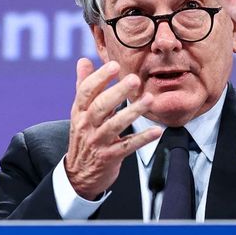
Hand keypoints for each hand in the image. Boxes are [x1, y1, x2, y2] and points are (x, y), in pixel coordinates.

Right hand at [64, 58, 162, 199]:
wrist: (78, 174)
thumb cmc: (84, 136)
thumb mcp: (79, 111)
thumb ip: (83, 85)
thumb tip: (83, 60)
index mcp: (80, 111)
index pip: (87, 91)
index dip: (100, 77)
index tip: (114, 65)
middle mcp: (87, 125)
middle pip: (101, 106)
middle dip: (118, 92)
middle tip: (134, 79)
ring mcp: (98, 142)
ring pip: (115, 125)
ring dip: (132, 112)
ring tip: (149, 99)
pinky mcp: (109, 157)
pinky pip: (127, 146)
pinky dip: (142, 139)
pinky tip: (157, 131)